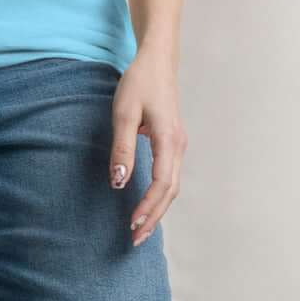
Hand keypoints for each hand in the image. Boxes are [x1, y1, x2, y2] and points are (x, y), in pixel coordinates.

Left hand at [109, 50, 185, 247]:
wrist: (156, 61)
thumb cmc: (139, 83)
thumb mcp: (123, 113)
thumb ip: (122, 148)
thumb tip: (120, 183)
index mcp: (169, 141)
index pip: (162, 184)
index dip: (148, 207)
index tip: (132, 225)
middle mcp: (178, 146)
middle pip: (170, 191)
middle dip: (154, 216)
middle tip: (136, 239)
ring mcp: (178, 145)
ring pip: (172, 186)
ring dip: (158, 208)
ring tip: (141, 228)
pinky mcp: (172, 143)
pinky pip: (170, 176)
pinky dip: (160, 195)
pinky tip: (148, 204)